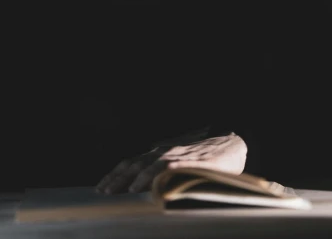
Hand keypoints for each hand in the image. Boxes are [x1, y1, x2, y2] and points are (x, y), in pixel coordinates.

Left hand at [96, 133, 246, 193]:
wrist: (230, 140)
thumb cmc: (203, 150)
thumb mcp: (177, 154)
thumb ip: (161, 162)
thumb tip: (144, 170)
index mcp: (159, 151)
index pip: (131, 162)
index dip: (115, 174)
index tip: (101, 187)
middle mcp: (165, 151)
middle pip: (136, 163)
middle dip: (119, 178)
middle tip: (104, 192)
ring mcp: (179, 155)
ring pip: (153, 164)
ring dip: (138, 177)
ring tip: (128, 189)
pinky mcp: (194, 161)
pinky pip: (177, 167)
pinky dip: (163, 174)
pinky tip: (155, 183)